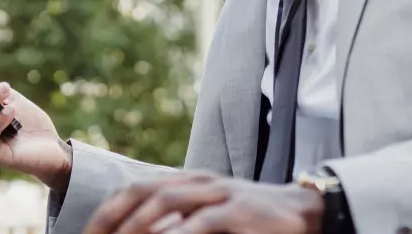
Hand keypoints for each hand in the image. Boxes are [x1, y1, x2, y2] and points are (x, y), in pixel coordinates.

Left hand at [82, 172, 323, 233]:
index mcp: (186, 182)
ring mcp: (219, 194)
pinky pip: (202, 223)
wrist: (305, 213)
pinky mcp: (240, 211)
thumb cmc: (252, 221)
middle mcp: (198, 182)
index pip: (133, 191)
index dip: (105, 214)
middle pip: (141, 193)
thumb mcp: (210, 218)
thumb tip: (142, 233)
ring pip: (166, 203)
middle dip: (111, 220)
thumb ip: (177, 224)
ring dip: (137, 227)